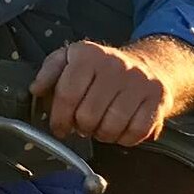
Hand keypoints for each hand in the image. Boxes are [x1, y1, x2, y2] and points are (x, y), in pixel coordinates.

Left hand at [30, 41, 172, 145]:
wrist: (148, 64)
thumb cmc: (102, 68)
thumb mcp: (70, 59)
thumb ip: (49, 72)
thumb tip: (35, 89)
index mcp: (88, 55)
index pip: (67, 94)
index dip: (59, 117)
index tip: (59, 127)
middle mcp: (115, 65)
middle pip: (88, 115)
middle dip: (82, 127)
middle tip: (83, 124)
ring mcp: (139, 81)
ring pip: (112, 126)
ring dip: (102, 134)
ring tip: (100, 126)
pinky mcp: (158, 98)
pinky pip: (137, 132)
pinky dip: (125, 138)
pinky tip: (120, 129)